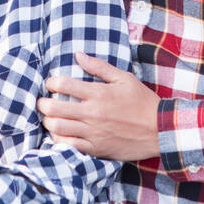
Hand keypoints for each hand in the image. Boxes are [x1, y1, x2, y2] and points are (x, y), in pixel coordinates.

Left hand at [37, 51, 160, 160]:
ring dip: (48, 121)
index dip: (51, 82)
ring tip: (50, 117)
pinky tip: (60, 134)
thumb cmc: (142, 102)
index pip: (63, 84)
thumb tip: (78, 55)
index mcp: (98, 93)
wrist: (160, 130)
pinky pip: (69, 146)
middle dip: (43, 103)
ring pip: (57, 128)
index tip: (52, 83)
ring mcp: (93, 132)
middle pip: (54, 107)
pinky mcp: (96, 148)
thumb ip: (99, 66)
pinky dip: (59, 139)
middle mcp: (92, 113)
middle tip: (44, 101)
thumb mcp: (124, 78)